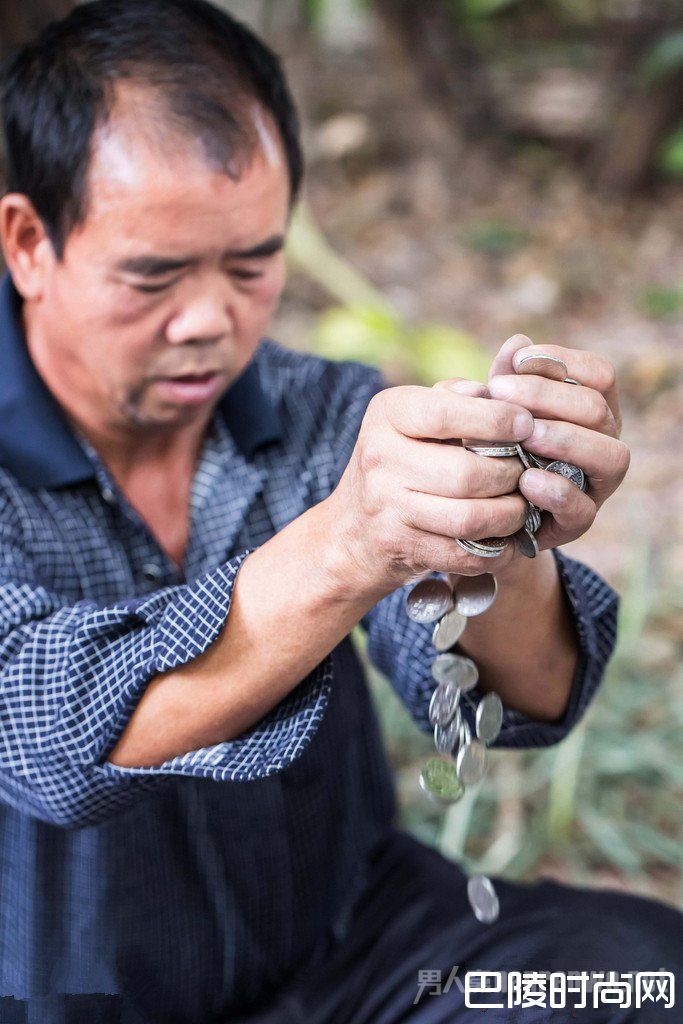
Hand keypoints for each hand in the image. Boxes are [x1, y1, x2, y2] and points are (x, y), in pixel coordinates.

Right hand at [330, 379, 534, 597]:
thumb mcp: (416, 416)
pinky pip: (462, 553)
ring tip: (523, 504)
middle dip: (511, 475)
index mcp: (387, 413)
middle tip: (529, 472)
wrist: (352, 529)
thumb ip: (462, 393)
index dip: (495, 419)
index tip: (527, 423)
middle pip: (466, 473)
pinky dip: (494, 548)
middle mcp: (380, 458)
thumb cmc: (402, 458)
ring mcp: (386, 507)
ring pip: (469, 517)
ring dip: (509, 515)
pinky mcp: (399, 545)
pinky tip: (506, 536)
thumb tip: (517, 352)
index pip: (445, 413)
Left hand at [487, 334, 629, 551]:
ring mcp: (597, 484)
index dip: (564, 362)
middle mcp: (604, 442)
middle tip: (500, 391)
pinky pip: (583, 508)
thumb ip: (506, 380)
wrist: (482, 510)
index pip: (599, 374)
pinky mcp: (578, 522)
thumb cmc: (494, 447)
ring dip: (566, 440)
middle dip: (548, 396)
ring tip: (526, 435)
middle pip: (598, 409)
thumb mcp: (495, 411)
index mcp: (591, 409)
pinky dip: (557, 491)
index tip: (518, 361)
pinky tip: (526, 480)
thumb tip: (517, 342)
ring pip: (610, 455)